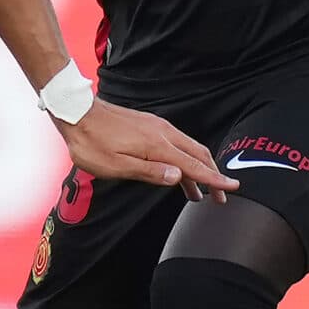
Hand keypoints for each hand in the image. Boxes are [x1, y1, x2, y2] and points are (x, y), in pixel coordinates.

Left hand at [57, 101, 238, 197]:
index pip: (194, 165)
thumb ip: (149, 172)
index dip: (215, 179)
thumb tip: (179, 178)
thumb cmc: (91, 143)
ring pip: (188, 148)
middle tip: (221, 197)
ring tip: (199, 193)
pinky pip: (176, 143)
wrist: (75, 112)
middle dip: (212, 175)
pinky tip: (177, 172)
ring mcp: (156, 126)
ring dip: (198, 169)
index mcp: (157, 145)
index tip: (232, 189)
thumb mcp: (116, 166)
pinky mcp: (148, 125)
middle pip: (198, 154)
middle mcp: (162, 132)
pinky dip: (184, 159)